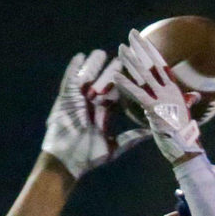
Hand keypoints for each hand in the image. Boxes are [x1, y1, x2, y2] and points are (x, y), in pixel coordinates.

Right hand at [41, 50, 148, 178]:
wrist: (67, 162)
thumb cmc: (89, 157)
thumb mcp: (114, 147)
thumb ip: (131, 138)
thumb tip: (149, 133)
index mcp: (103, 115)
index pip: (116, 97)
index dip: (125, 86)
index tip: (136, 76)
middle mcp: (91, 106)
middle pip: (103, 85)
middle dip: (112, 72)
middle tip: (122, 59)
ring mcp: (78, 102)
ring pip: (87, 80)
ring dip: (94, 66)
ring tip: (101, 53)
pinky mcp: (65, 101)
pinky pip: (69, 82)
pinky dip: (74, 69)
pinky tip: (80, 57)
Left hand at [112, 30, 202, 165]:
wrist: (187, 150)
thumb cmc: (184, 135)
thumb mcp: (185, 114)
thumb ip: (186, 102)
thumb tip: (195, 96)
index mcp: (175, 90)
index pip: (162, 65)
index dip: (151, 51)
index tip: (141, 39)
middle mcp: (170, 91)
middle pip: (153, 65)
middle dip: (141, 49)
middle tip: (130, 34)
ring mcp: (163, 100)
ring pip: (145, 76)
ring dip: (131, 62)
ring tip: (120, 49)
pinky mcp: (155, 110)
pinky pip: (138, 94)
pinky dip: (126, 85)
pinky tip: (115, 76)